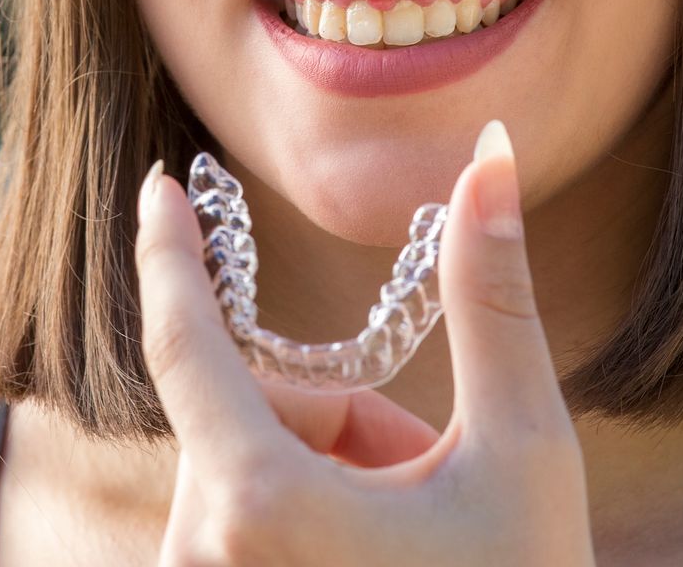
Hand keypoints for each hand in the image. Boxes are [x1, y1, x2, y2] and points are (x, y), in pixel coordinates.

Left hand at [133, 119, 595, 564]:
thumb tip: (488, 156)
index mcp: (261, 506)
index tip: (159, 188)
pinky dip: (305, 519)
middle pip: (255, 413)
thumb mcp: (523, 457)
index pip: (186, 341)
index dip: (171, 253)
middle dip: (344, 417)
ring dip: (331, 473)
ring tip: (414, 536)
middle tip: (428, 474)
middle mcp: (202, 556)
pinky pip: (242, 527)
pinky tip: (376, 563)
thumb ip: (491, 298)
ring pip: (251, 471)